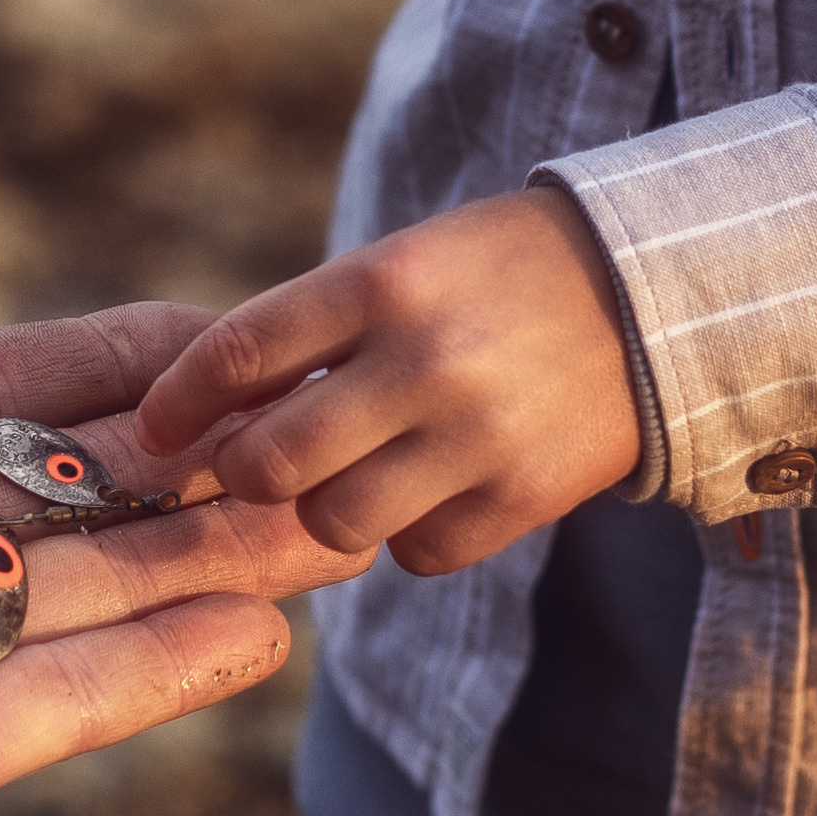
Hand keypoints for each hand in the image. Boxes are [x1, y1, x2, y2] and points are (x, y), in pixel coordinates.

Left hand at [133, 187, 638, 574]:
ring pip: (334, 522)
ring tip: (355, 476)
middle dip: (247, 471)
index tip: (155, 427)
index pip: (239, 352)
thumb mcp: (405, 262)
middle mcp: (424, 359)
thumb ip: (315, 329)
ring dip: (326, 510)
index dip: (180, 401)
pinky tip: (429, 493)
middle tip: (261, 464)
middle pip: (270, 462)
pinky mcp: (524, 495)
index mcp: (383, 281)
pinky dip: (406, 536)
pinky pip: (416, 553)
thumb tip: (209, 416)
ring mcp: (476, 435)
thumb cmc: (496, 276)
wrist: (661, 291)